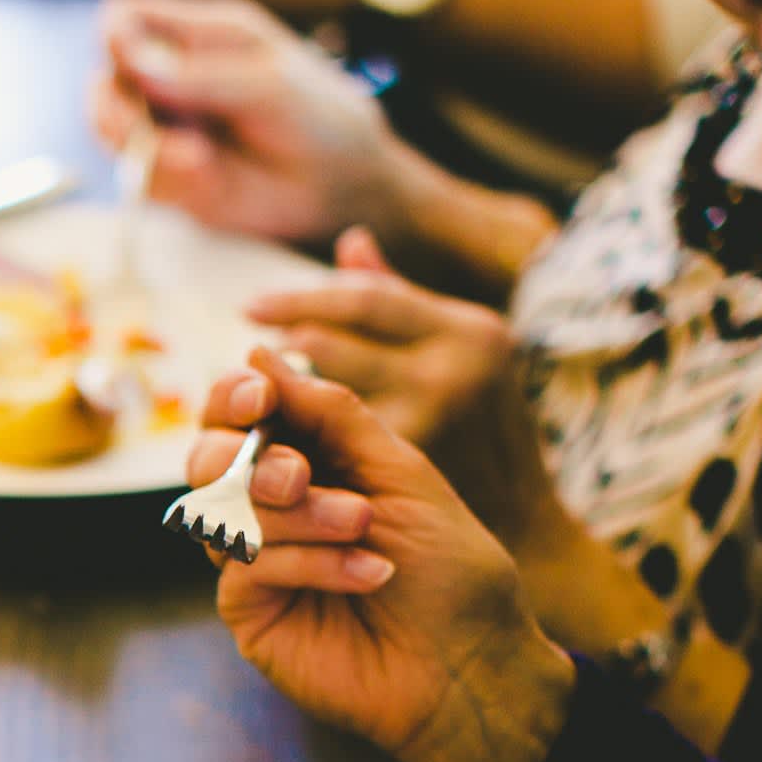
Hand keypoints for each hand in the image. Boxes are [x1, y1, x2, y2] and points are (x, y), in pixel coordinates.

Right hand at [90, 0, 404, 250]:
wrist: (339, 187)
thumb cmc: (316, 117)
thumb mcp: (266, 84)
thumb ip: (197, 73)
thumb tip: (128, 58)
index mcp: (198, 33)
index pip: (125, 16)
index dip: (113, 35)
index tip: (130, 63)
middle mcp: (172, 76)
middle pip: (104, 75)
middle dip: (117, 104)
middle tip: (146, 126)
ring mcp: (167, 125)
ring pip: (108, 126)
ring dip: (138, 143)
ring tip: (195, 158)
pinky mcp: (167, 173)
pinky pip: (133, 172)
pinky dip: (158, 173)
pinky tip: (202, 174)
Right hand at [187, 349, 574, 761]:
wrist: (471, 665)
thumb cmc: (449, 570)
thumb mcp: (402, 470)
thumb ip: (332, 413)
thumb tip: (258, 352)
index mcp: (309, 461)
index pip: (241, 414)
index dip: (236, 396)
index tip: (263, 393)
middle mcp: (271, 509)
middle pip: (208, 457)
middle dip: (251, 456)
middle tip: (299, 472)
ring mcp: (254, 561)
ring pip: (221, 510)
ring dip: (295, 511)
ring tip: (361, 526)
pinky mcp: (248, 612)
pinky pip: (245, 565)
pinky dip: (307, 561)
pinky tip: (364, 574)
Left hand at [244, 227, 545, 527]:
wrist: (523, 521)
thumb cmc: (482, 427)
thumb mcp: (458, 350)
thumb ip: (400, 299)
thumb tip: (350, 241)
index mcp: (468, 331)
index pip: (364, 301)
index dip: (301, 300)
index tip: (250, 307)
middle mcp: (448, 374)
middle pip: (328, 344)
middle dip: (277, 346)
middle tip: (238, 355)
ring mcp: (425, 427)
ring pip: (315, 397)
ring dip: (275, 393)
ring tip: (246, 393)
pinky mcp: (396, 480)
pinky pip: (321, 448)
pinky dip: (290, 437)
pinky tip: (264, 437)